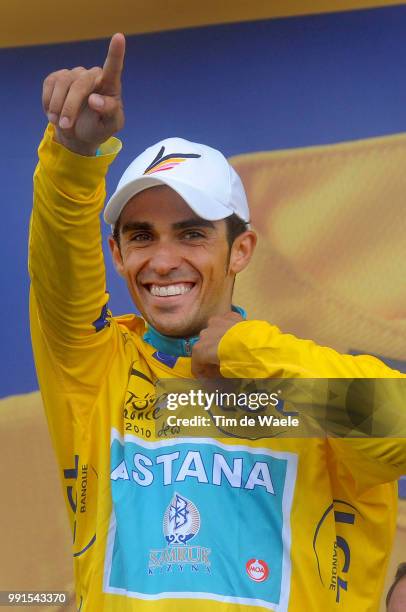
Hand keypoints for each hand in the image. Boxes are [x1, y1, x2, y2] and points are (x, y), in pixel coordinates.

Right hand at [42, 33, 125, 154]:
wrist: (78, 135)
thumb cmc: (98, 128)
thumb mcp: (109, 126)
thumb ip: (108, 112)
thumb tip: (94, 100)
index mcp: (110, 86)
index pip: (114, 68)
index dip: (116, 53)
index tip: (119, 37)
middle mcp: (93, 76)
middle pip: (80, 84)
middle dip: (71, 106)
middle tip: (66, 125)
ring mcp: (75, 75)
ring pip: (63, 82)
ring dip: (58, 106)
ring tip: (60, 123)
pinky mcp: (57, 78)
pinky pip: (49, 84)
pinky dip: (48, 102)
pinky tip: (54, 114)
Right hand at [191, 312, 242, 377]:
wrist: (256, 345)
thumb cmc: (237, 361)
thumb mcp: (223, 373)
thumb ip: (213, 371)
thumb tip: (210, 371)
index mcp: (200, 350)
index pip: (196, 361)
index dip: (202, 369)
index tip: (209, 374)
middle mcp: (204, 334)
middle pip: (204, 345)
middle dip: (210, 352)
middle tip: (222, 358)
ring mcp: (216, 322)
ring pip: (213, 330)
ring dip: (219, 337)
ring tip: (231, 344)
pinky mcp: (229, 315)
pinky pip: (225, 322)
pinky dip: (229, 327)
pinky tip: (237, 333)